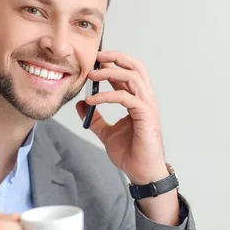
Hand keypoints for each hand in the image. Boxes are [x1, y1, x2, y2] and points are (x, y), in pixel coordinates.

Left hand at [76, 50, 179, 225]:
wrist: (142, 173)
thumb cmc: (132, 154)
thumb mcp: (107, 133)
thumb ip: (96, 118)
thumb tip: (81, 105)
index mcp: (138, 101)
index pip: (129, 73)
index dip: (114, 63)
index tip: (96, 60)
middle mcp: (146, 100)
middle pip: (136, 68)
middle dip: (116, 58)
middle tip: (96, 57)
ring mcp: (148, 107)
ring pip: (132, 78)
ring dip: (111, 73)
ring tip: (91, 75)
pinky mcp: (146, 116)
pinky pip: (125, 98)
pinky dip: (107, 96)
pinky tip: (92, 101)